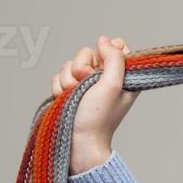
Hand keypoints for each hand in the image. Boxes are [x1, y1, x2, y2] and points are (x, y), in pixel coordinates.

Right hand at [49, 35, 137, 174]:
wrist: (77, 142)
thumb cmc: (97, 118)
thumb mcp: (113, 85)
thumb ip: (114, 59)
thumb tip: (105, 40)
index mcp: (124, 76)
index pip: (116, 46)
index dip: (105, 53)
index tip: (102, 70)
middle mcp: (106, 78)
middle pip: (88, 52)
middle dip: (82, 68)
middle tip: (86, 86)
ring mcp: (86, 84)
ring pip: (70, 64)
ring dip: (69, 80)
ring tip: (75, 97)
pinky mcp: (69, 91)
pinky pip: (58, 76)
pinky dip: (59, 88)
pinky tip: (65, 101)